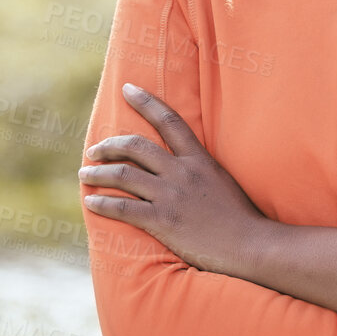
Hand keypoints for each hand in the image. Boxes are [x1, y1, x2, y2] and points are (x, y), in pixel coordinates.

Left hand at [80, 83, 267, 274]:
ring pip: (123, 175)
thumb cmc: (242, 219)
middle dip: (109, 145)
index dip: (146, 101)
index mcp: (200, 159)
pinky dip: (102, 203)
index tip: (127, 88)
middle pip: (136, 147)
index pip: (169, 120)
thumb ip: (202, 170)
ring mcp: (172, 196)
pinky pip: (123, 208)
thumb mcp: (223, 182)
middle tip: (94, 150)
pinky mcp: (163, 221)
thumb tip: (185, 164)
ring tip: (85, 174)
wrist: (251, 246)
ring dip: (98, 173)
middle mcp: (182, 172)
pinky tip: (91, 202)